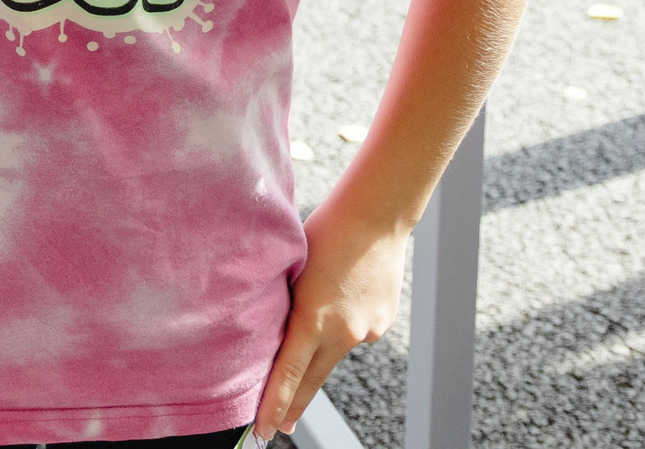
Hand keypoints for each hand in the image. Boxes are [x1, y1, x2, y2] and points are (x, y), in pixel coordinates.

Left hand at [252, 198, 407, 441]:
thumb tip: (276, 334)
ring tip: (326, 294)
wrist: (376, 217)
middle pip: (312, 381)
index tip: (263, 430)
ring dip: (323, 340)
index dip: (274, 405)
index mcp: (313, 320)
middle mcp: (342, 333)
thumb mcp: (293, 271)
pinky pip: (355, 330)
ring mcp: (366, 331)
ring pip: (334, 348)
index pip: (287, 374)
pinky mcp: (382, 324)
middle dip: (293, 406)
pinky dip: (345, 320)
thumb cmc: (323, 233)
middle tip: (277, 429)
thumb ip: (286, 308)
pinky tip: (346, 288)